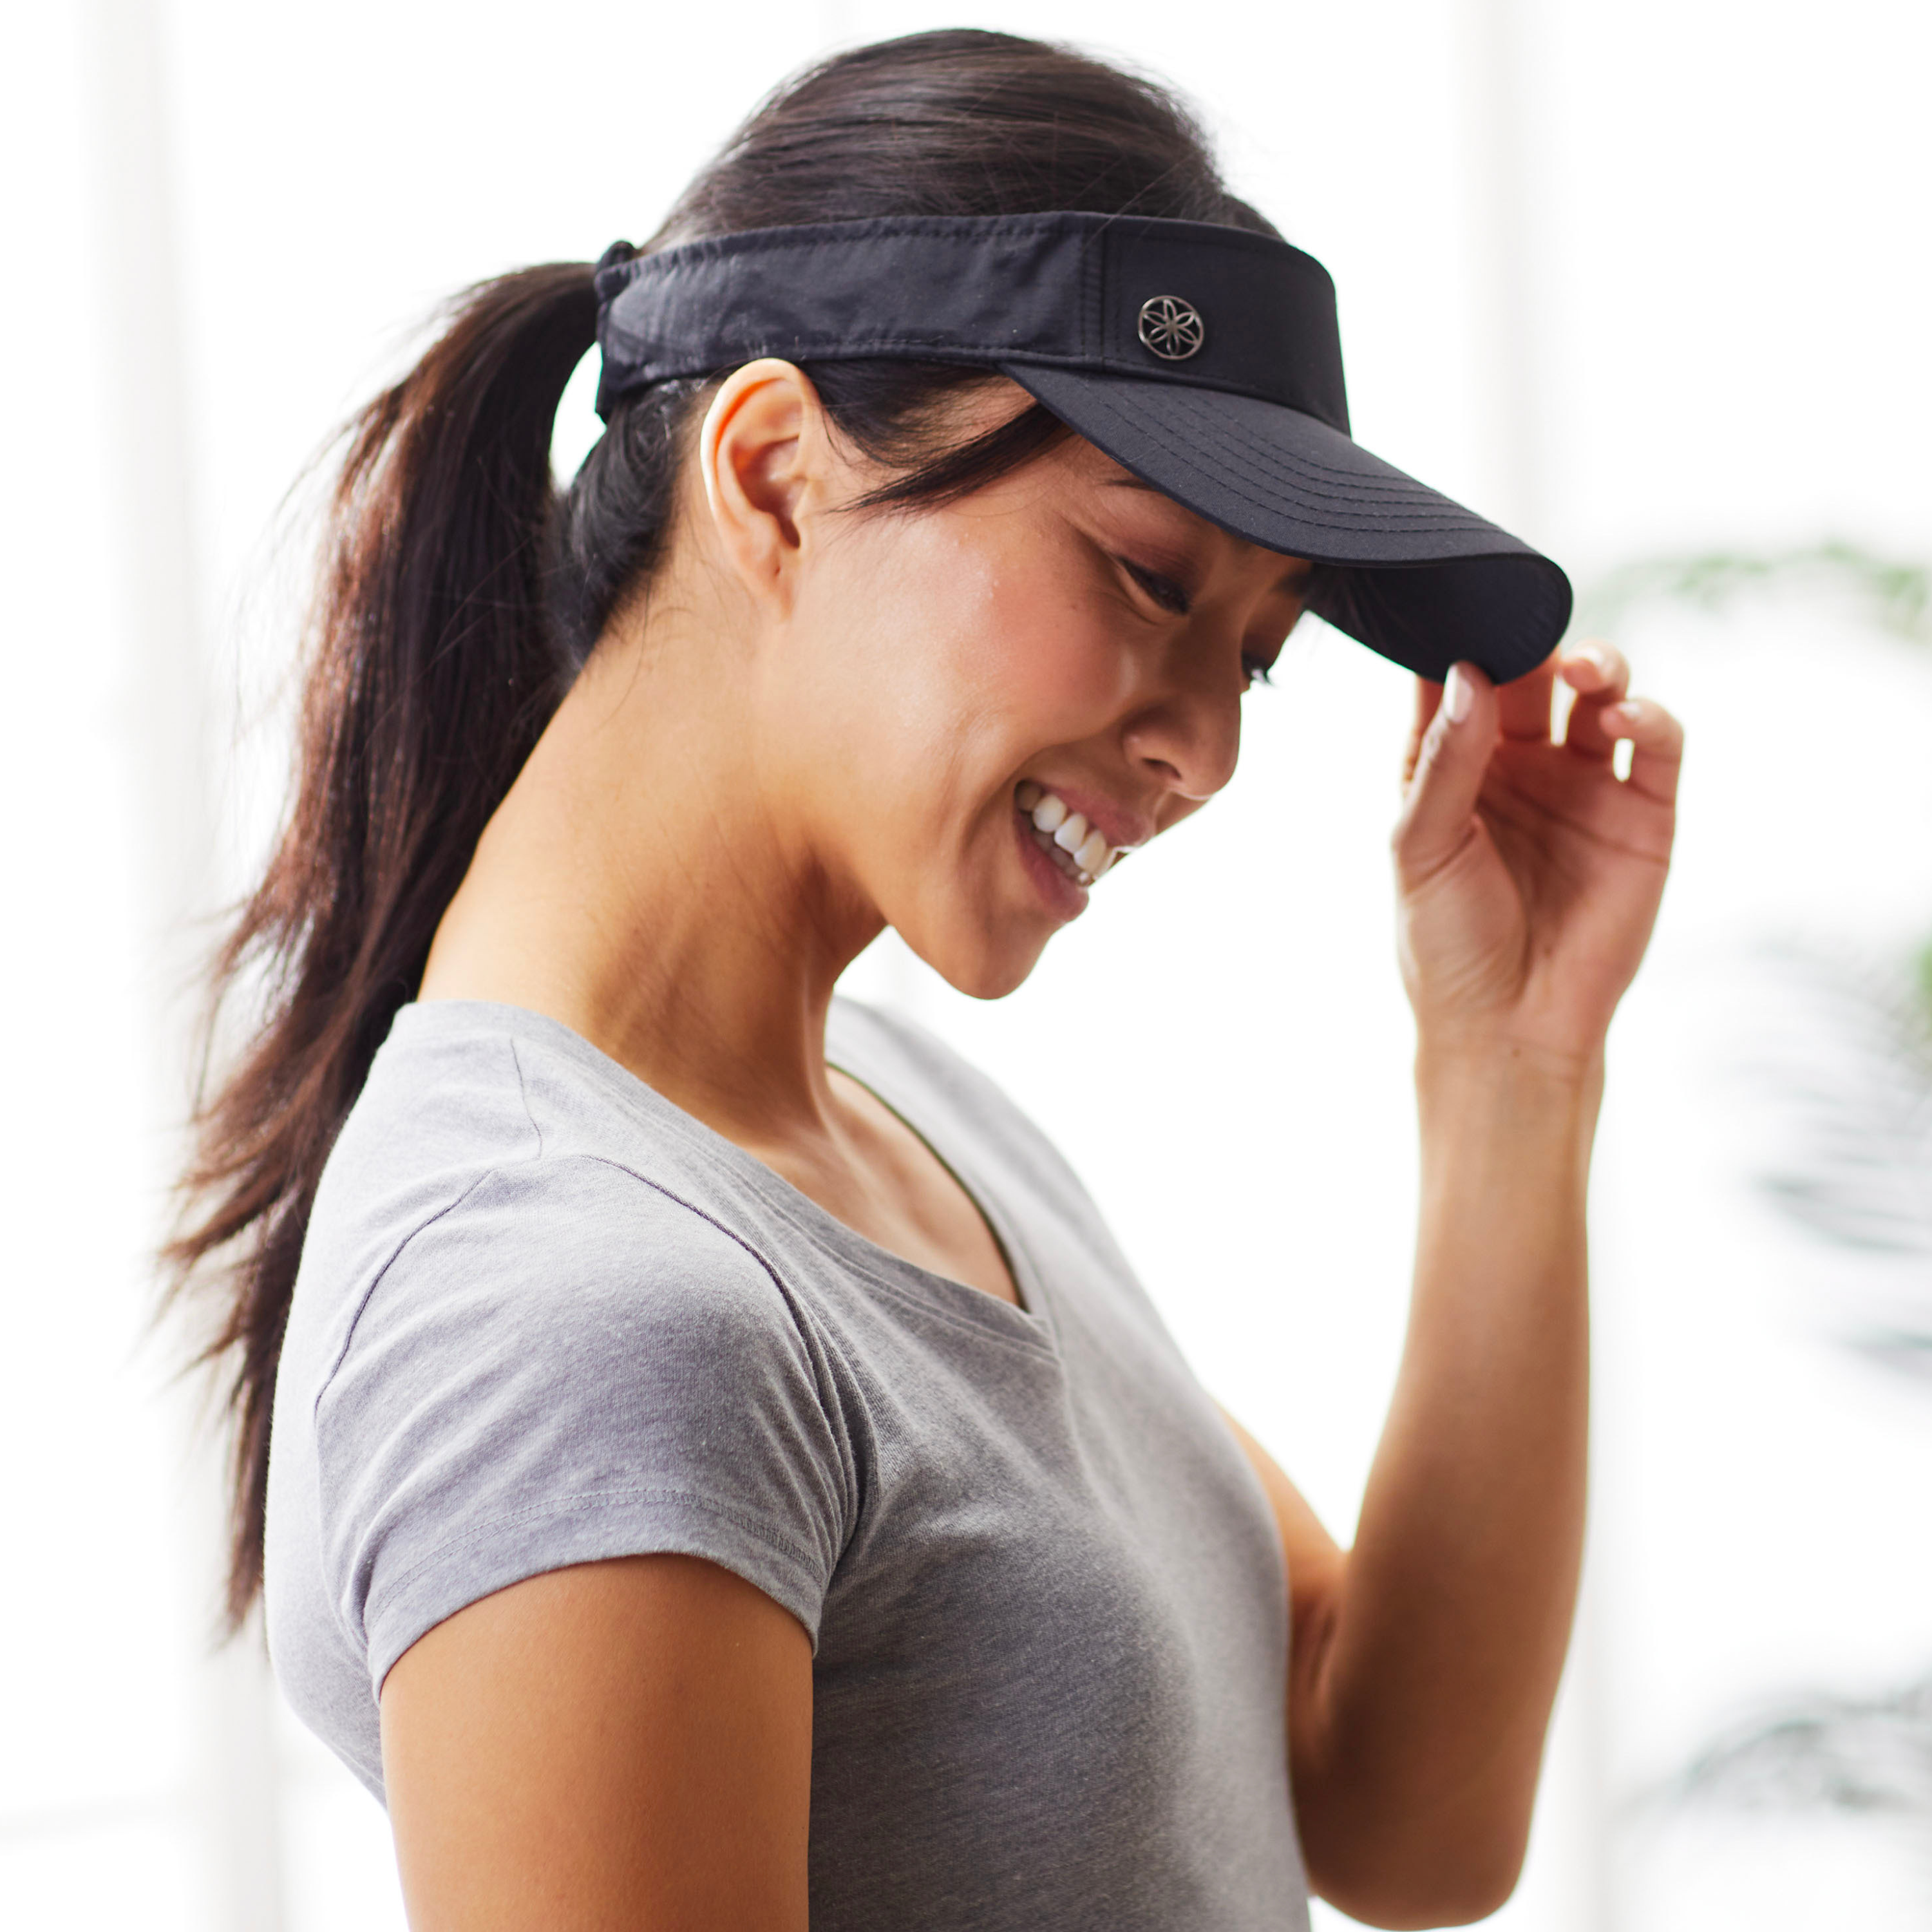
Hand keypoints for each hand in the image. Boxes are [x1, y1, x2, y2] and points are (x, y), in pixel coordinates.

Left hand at [1392, 642, 1681, 1066]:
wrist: (1511, 1026)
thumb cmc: (1448, 943)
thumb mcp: (1422, 848)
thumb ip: (1445, 762)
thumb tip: (1470, 672)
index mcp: (1451, 765)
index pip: (1455, 679)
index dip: (1457, 633)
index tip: (1456, 589)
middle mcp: (1517, 764)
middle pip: (1529, 673)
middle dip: (1532, 638)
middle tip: (1530, 620)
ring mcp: (1582, 782)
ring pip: (1597, 693)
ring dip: (1596, 663)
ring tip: (1584, 671)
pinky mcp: (1641, 810)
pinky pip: (1655, 742)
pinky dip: (1648, 715)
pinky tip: (1624, 716)